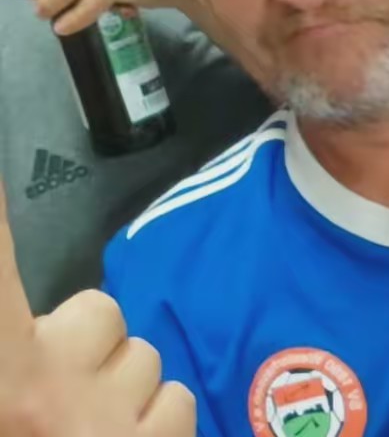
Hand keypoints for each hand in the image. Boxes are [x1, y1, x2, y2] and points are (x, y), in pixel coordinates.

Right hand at [0, 179, 195, 435]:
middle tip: (55, 394)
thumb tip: (44, 322)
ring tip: (90, 430)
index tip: (2, 170)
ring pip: (144, 359)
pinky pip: (178, 401)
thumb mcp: (3, 389)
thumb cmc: (19, 434)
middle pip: (100, 315)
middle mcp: (49, 392)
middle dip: (85, 349)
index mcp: (0, 373)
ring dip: (123, 390)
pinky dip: (158, 423)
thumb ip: (17, 331)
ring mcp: (111, 425)